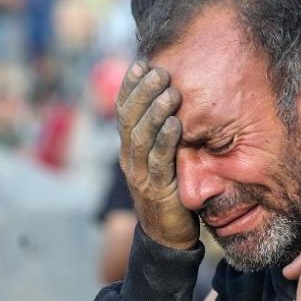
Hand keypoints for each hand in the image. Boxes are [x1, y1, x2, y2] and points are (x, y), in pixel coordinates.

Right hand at [116, 61, 198, 249]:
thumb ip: (162, 135)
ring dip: (155, 111)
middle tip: (158, 70)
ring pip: (142, 137)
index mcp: (128, 149)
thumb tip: (173, 100)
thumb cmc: (170, 192)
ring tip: (169, 90)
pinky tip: (177, 123)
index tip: (141, 63)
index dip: (130, 87)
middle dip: (143, 91)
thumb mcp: (162, 159)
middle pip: (129, 119)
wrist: (168, 237)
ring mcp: (140, 175)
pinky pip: (159, 161)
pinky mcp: (156, 190)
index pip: (123, 112)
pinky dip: (166, 140)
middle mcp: (129, 159)